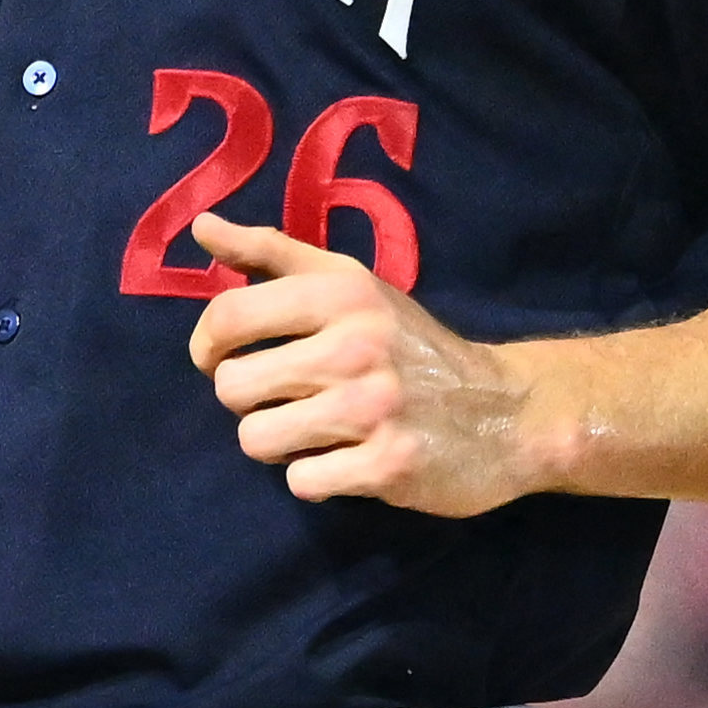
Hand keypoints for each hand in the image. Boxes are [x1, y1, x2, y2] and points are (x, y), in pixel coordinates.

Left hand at [186, 223, 551, 514]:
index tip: (219, 358)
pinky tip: (345, 459)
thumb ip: (272, 253)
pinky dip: (315, 477)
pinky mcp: (387, 464)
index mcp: (341, 293)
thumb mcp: (351, 283)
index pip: (229, 315)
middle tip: (286, 397)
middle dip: (248, 400)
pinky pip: (302, 481)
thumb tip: (201, 226)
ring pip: (257, 438)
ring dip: (277, 442)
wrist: (506, 411)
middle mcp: (355, 345)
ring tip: (314, 429)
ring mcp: (372, 408)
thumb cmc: (411, 344)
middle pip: (232, 386)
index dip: (206, 344)